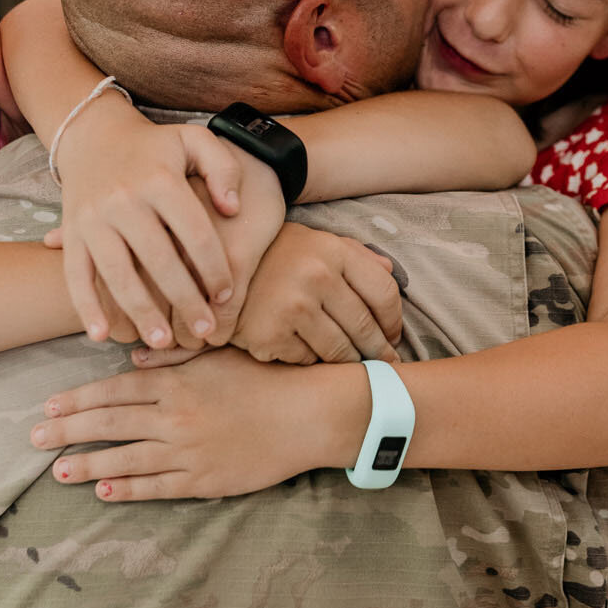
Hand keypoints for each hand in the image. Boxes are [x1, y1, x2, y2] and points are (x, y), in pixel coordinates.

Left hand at [30, 348, 365, 500]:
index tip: (50, 405)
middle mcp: (175, 417)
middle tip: (34, 438)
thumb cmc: (266, 377)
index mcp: (176, 382)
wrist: (307, 414)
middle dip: (67, 431)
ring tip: (58, 470)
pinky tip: (104, 491)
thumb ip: (174, 352)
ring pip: (126, 459)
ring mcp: (188, 452)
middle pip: (109, 424)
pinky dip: (128, 489)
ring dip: (88, 465)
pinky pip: (158, 487)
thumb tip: (132, 353)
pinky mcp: (205, 479)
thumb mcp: (219, 353)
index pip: (115, 390)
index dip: (78, 399)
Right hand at [50, 109, 256, 346]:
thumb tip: (231, 209)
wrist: (94, 135)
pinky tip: (102, 335)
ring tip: (162, 342)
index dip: (214, 268)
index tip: (226, 295)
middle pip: (159, 261)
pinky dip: (85, 307)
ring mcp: (92, 219)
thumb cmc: (156, 146)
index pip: (195, 233)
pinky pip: (75, 275)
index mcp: (160, 180)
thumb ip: (223, 169)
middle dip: (185, 300)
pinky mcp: (70, 233)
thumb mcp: (195, 141)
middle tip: (204, 330)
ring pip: (118, 274)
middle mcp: (123, 200)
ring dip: (140, 312)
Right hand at [156, 223, 399, 367]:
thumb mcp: (315, 241)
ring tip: (353, 366)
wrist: (213, 264)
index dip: (394, 321)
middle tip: (385, 364)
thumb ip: (355, 254)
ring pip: (340, 351)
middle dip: (380, 351)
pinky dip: (311, 361)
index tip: (394, 335)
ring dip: (350, 362)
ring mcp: (292, 308)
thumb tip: (392, 271)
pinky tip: (307, 354)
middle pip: (366, 328)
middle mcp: (317, 277)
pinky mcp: (270, 335)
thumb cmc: (274, 254)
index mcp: (334, 251)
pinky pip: (307, 361)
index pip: (385, 294)